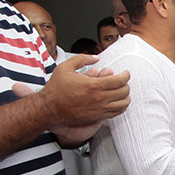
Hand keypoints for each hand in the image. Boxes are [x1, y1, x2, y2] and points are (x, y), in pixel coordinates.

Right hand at [14, 55, 129, 132]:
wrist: (49, 108)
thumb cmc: (56, 88)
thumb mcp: (66, 67)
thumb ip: (82, 59)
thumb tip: (96, 58)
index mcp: (93, 85)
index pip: (120, 80)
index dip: (126, 75)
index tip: (125, 73)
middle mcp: (99, 98)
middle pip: (124, 92)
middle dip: (126, 85)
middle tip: (122, 81)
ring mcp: (99, 109)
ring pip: (123, 104)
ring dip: (125, 96)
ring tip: (122, 91)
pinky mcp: (97, 117)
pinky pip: (116, 113)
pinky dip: (121, 106)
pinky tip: (118, 101)